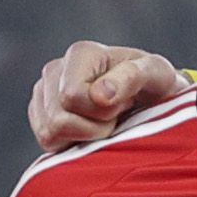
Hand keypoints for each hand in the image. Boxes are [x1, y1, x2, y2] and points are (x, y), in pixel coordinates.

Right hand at [21, 41, 188, 156]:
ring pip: (48, 133)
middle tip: (115, 116)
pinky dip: (70, 143)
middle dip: (93, 128)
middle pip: (58, 120)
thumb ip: (132, 78)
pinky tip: (90, 130)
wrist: (149, 99)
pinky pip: (45, 141)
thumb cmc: (155, 85)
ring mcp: (43, 92)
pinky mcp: (40, 114)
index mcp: (81, 53)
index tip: (124, 104)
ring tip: (103, 122)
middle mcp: (55, 69)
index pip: (71, 97)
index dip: (101, 113)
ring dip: (83, 137)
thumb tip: (99, 95)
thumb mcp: (157, 75)